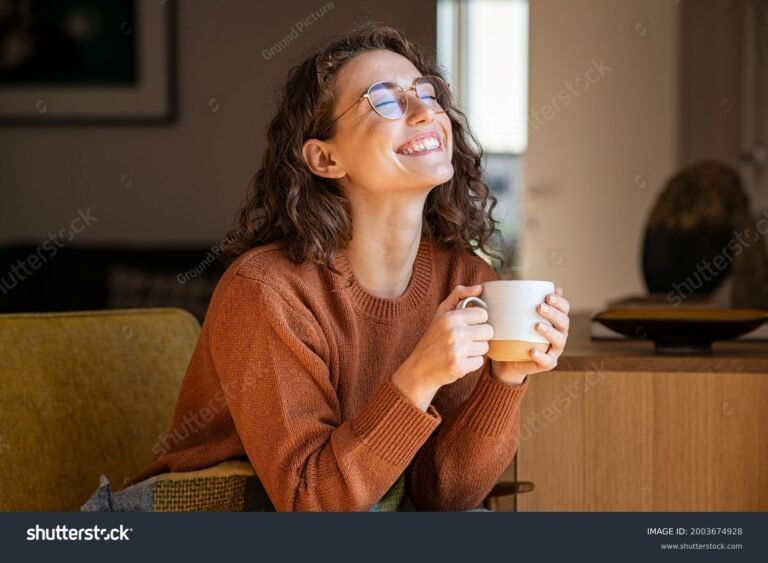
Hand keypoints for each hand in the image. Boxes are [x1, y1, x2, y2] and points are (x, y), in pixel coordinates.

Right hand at [391, 284, 493, 409]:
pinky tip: (459, 361)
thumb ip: (459, 295)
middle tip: (466, 340)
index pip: (483, 314)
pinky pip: (479, 362)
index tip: (468, 325)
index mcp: (450, 317)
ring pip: (485, 347)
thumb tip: (480, 287)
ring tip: (461, 351)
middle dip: (479, 336)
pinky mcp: (460, 367)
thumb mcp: (441, 313)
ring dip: (476, 350)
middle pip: (488, 331)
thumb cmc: (433, 339)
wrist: (419, 369)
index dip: (478, 321)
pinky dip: (471, 363)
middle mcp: (454, 332)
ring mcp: (457, 350)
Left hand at [490, 287, 569, 385]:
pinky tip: (533, 351)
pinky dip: (541, 356)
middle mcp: (559, 334)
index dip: (560, 302)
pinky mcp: (547, 363)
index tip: (548, 296)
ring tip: (537, 326)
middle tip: (539, 307)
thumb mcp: (515, 316)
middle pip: (563, 322)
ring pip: (559, 340)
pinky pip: (547, 361)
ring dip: (550, 332)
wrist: (509, 358)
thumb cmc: (515, 332)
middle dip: (554, 313)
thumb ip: (518, 301)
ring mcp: (554, 350)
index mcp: (555, 320)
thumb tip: (514, 282)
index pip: (564, 308)